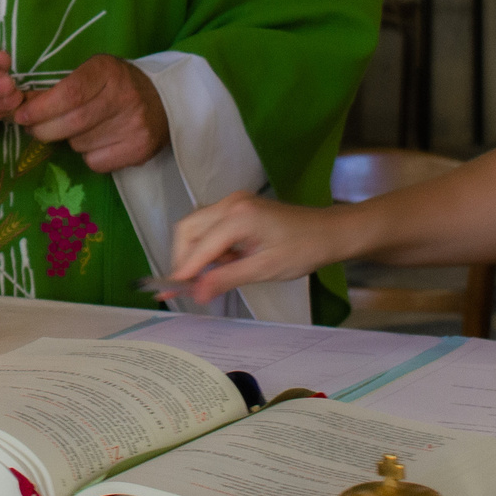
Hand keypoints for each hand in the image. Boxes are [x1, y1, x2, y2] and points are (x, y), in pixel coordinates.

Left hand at [15, 54, 167, 173]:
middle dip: (44, 129)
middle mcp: (125, 97)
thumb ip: (58, 87)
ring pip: (80, 144)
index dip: (41, 107)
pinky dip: (87, 155)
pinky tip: (97, 141)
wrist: (163, 101)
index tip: (21, 115)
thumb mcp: (91, 74)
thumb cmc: (116, 85)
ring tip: (78, 129)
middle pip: (72, 122)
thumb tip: (19, 104)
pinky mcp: (140, 150)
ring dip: (68, 140)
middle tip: (33, 128)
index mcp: (108, 71)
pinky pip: (96, 162)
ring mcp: (135, 126)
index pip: (70, 93)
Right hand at [166, 190, 350, 302]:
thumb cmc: (302, 250)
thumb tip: (196, 293)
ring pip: (195, 226)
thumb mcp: (264, 269)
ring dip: (196, 252)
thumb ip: (226, 278)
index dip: (184, 270)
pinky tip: (225, 262)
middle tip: (188, 286)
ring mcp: (233, 202)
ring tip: (214, 274)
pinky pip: (209, 225)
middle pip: (188, 229)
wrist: (327, 232)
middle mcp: (231, 203)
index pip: (200, 246)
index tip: (169, 292)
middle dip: (183, 258)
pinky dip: (208, 246)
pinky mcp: (237, 206)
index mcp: (239, 216)